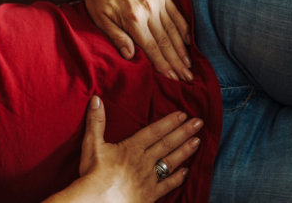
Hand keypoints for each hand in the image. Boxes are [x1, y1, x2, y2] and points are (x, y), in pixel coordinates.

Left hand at [78, 0, 192, 80]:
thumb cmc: (99, 1)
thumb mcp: (101, 21)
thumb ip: (117, 38)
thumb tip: (130, 56)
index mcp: (133, 19)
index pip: (152, 47)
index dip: (163, 64)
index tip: (172, 78)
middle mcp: (148, 10)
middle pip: (166, 41)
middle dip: (176, 62)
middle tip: (186, 77)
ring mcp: (157, 1)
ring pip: (173, 30)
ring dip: (182, 49)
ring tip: (188, 65)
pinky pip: (176, 14)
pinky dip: (184, 29)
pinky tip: (188, 43)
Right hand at [78, 96, 201, 201]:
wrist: (97, 200)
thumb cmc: (93, 173)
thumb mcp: (92, 144)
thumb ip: (96, 121)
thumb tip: (96, 99)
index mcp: (132, 148)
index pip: (155, 132)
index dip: (170, 122)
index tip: (183, 114)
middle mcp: (144, 161)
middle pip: (167, 144)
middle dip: (184, 132)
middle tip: (199, 122)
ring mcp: (149, 179)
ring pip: (171, 162)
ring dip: (185, 151)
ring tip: (198, 142)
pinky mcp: (150, 195)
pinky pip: (167, 185)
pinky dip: (177, 179)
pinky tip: (186, 172)